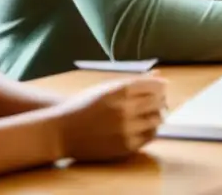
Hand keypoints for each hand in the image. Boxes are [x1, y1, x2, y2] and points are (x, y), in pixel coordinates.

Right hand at [52, 76, 166, 161]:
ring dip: (156, 115)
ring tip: (148, 114)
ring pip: (158, 119)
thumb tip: (159, 76)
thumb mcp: (107, 87)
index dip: (161, 87)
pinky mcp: (125, 146)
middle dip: (160, 101)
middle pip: (159, 102)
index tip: (159, 89)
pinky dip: (150, 130)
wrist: (60, 132)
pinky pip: (150, 136)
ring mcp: (126, 129)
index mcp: (121, 90)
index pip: (157, 86)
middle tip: (157, 102)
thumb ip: (135, 81)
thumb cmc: (84, 105)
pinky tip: (142, 126)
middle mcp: (125, 109)